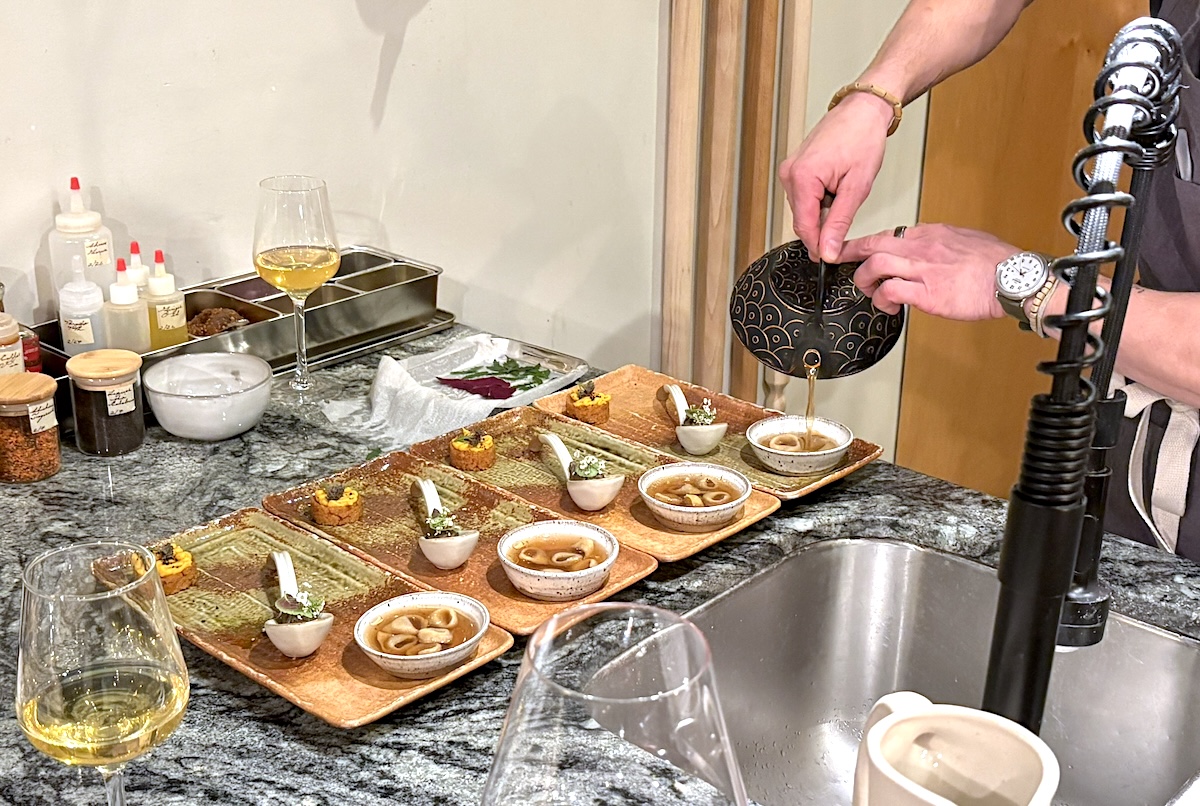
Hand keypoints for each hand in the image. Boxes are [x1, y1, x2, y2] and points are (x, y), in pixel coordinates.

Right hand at [778, 92, 892, 261]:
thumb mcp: (857, 186)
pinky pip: (804, 197)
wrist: (863, 110)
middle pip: (802, 220)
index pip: (804, 227)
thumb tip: (828, 250)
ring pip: (803, 210)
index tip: (832, 258)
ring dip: (822, 213)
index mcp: (802, 178)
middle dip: (823, 228)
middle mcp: (789, 174)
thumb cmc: (863, 137)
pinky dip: (820, 201)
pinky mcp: (794, 169)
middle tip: (847, 223)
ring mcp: (789, 170)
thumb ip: (839, 222)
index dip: (819, 246)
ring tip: (844, 194)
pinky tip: (836, 188)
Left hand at [839, 223, 1016, 319]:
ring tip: (869, 291)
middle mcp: (923, 248)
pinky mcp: (928, 293)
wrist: (1014, 278)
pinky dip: (882, 300)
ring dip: (864, 280)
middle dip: (852, 254)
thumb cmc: (997, 263)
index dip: (867, 242)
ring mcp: (924, 270)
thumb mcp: (966, 240)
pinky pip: (891, 292)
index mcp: (931, 234)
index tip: (855, 248)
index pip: (890, 233)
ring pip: (876, 266)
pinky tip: (887, 307)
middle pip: (874, 244)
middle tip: (841, 263)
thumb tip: (929, 249)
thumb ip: (941, 244)